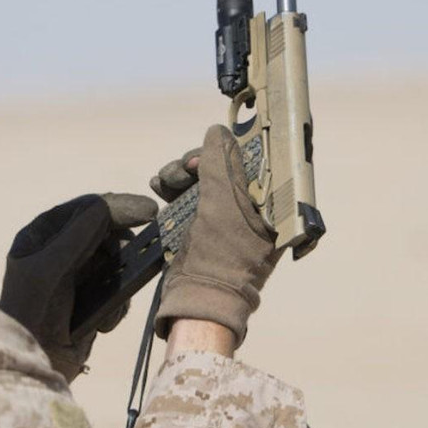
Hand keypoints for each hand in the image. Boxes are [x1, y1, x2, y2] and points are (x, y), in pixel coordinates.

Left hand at [0, 193, 156, 381]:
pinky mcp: (91, 300)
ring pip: (116, 262)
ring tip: (108, 299)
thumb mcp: (51, 267)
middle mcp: (58, 251)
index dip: (116, 207)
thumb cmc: (32, 312)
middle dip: (119, 250)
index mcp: (42, 235)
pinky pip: (118, 289)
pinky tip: (103, 321)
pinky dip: (117, 303)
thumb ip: (80, 234)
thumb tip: (109, 204)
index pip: (85, 210)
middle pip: (105, 233)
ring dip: (119, 280)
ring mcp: (76, 276)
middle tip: (139, 256)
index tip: (148, 210)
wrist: (33, 364)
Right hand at [152, 125, 279, 345]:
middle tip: (186, 170)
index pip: (252, 160)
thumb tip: (218, 131)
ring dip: (178, 174)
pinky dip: (170, 188)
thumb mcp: (223, 201)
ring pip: (199, 179)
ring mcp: (224, 217)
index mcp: (270, 203)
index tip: (209, 149)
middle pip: (221, 166)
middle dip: (197, 163)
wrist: (199, 296)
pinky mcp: (201, 225)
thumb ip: (221, 163)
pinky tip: (157, 185)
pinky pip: (185, 195)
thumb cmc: (222, 252)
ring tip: (164, 182)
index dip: (229, 149)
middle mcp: (251, 207)